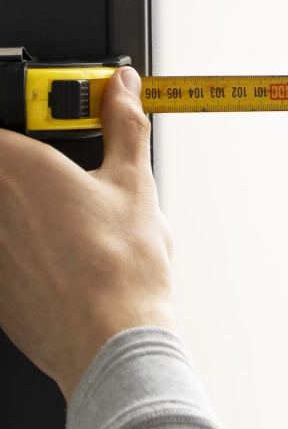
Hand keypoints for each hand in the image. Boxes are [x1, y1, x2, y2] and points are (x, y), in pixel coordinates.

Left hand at [0, 67, 174, 399]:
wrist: (109, 339)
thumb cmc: (120, 270)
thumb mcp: (134, 183)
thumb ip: (123, 125)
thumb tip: (122, 89)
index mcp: (17, 166)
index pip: (0, 123)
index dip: (22, 119)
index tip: (50, 121)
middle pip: (2, 168)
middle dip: (28, 168)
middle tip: (68, 174)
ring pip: (5, 213)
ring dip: (24, 208)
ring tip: (70, 220)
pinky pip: (2, 248)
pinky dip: (21, 245)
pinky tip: (60, 256)